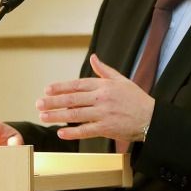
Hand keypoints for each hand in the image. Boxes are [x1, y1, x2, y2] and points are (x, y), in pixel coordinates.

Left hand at [36, 54, 153, 141]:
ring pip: (75, 114)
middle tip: (39, 103)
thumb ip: (104, 70)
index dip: (61, 87)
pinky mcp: (107, 128)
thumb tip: (93, 57)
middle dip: (53, 101)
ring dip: (57, 116)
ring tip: (44, 117)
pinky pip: (86, 130)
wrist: (152, 118)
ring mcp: (103, 114)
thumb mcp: (121, 80)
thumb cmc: (136, 98)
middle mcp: (101, 98)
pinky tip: (60, 133)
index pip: (77, 85)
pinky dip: (73, 132)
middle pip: (72, 99)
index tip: (47, 89)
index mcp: (103, 85)